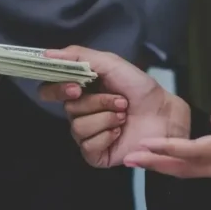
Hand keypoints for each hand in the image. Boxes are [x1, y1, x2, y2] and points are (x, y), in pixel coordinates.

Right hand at [39, 46, 189, 167]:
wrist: (165, 112)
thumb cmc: (139, 87)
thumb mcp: (110, 63)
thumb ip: (78, 56)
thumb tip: (46, 54)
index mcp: (80, 91)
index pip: (49, 91)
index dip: (56, 90)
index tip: (74, 88)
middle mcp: (80, 113)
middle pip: (69, 109)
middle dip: (97, 103)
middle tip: (120, 101)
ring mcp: (87, 135)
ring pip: (78, 128)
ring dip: (105, 118)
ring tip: (124, 116)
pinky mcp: (96, 154)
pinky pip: (87, 146)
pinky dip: (106, 136)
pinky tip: (119, 133)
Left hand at [125, 92, 210, 177]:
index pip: (196, 152)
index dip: (167, 151)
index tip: (143, 148)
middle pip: (190, 169)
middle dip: (159, 165)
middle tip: (130, 160)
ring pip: (198, 172)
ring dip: (169, 167)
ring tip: (145, 162)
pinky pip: (208, 170)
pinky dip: (187, 167)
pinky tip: (177, 161)